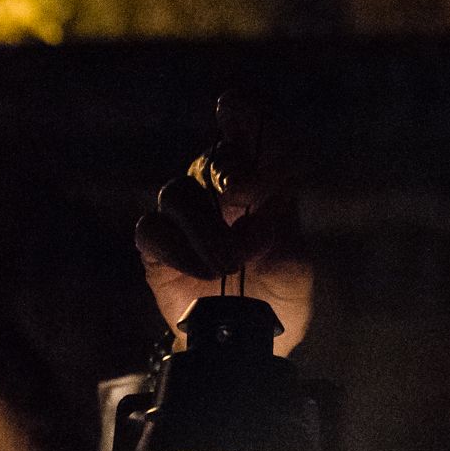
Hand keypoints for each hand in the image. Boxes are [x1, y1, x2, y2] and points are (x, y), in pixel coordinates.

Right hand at [133, 94, 312, 355]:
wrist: (250, 340)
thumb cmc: (278, 294)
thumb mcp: (295, 268)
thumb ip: (282, 241)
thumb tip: (256, 226)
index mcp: (262, 182)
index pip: (253, 129)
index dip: (245, 113)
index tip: (235, 110)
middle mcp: (220, 189)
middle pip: (213, 157)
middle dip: (227, 170)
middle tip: (241, 194)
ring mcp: (187, 216)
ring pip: (178, 193)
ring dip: (207, 227)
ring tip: (230, 263)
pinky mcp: (159, 247)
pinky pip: (154, 230)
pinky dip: (179, 250)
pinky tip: (203, 272)